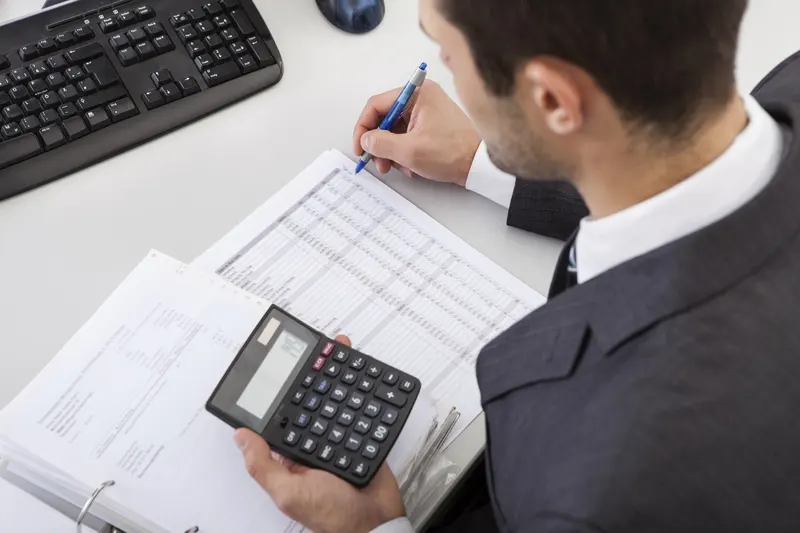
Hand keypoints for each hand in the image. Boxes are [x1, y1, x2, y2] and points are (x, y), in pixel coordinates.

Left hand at [235, 335, 405, 532]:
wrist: (375, 525)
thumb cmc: (332, 517)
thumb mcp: (289, 493)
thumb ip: (264, 467)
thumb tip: (241, 437)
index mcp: (293, 455)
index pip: (284, 416)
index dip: (283, 392)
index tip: (282, 369)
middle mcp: (315, 443)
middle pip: (313, 402)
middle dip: (315, 376)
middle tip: (317, 351)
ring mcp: (340, 439)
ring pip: (338, 401)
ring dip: (340, 377)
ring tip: (340, 351)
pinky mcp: (364, 438)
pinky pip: (361, 411)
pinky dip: (363, 394)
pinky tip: (363, 377)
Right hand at [353, 80, 481, 185]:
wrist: (480, 165)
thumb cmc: (453, 153)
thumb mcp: (409, 150)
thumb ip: (381, 144)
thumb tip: (366, 141)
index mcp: (417, 94)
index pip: (376, 105)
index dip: (363, 127)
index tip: (360, 147)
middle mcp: (422, 98)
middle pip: (385, 118)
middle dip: (379, 144)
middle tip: (378, 163)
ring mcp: (427, 111)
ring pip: (395, 130)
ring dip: (391, 151)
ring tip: (397, 168)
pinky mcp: (432, 125)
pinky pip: (407, 136)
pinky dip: (404, 152)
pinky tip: (411, 167)